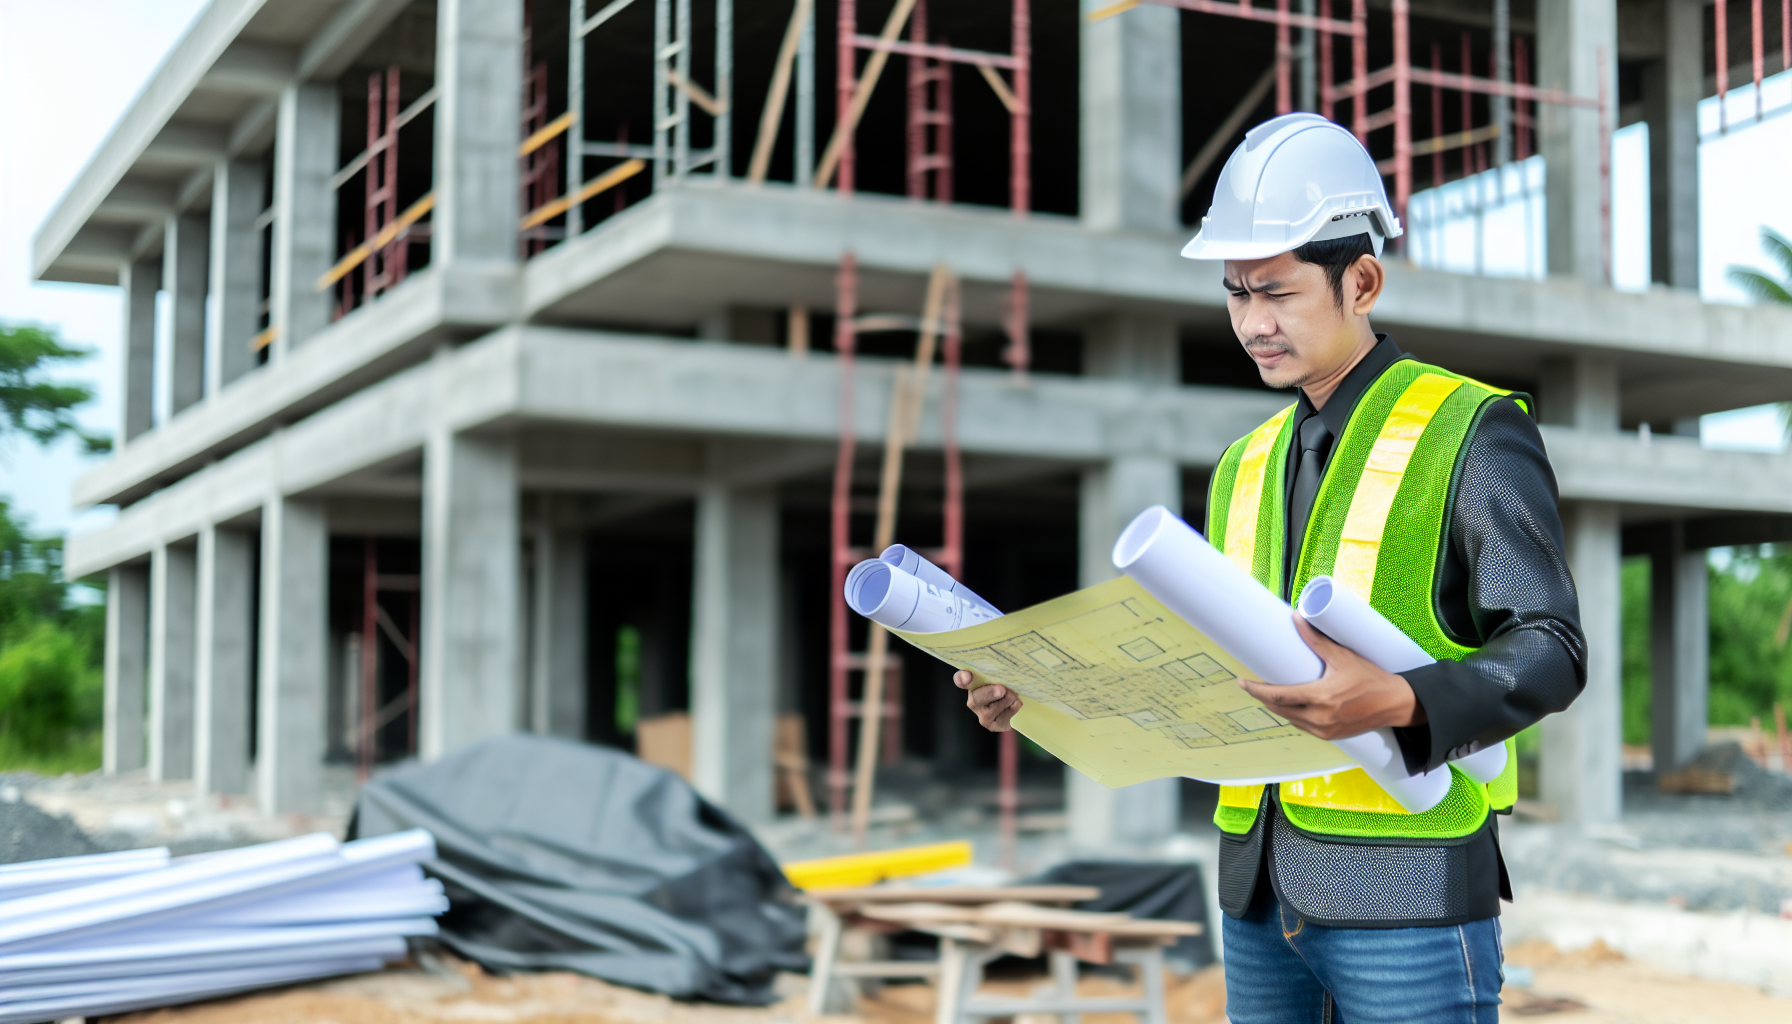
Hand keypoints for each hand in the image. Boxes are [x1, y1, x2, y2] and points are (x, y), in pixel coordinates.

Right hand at [954, 670, 1021, 731]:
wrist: (1016, 705)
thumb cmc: (1007, 686)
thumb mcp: (1002, 677)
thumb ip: (999, 672)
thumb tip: (1007, 668)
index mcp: (972, 684)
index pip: (960, 680)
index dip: (962, 678)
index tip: (967, 676)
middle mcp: (973, 700)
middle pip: (976, 699)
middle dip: (989, 694)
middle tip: (1002, 690)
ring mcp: (982, 715)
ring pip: (991, 710)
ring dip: (1006, 701)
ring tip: (1014, 695)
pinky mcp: (993, 725)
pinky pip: (1002, 719)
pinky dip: (1011, 710)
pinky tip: (1017, 703)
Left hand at [1236, 614, 1427, 739]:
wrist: (1395, 703)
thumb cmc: (1371, 678)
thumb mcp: (1342, 656)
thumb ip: (1316, 640)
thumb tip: (1296, 618)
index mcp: (1319, 698)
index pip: (1277, 697)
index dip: (1255, 690)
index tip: (1241, 682)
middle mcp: (1319, 718)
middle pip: (1278, 709)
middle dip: (1262, 698)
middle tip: (1250, 684)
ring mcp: (1324, 730)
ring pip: (1289, 719)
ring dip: (1277, 707)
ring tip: (1267, 693)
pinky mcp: (1330, 736)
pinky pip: (1303, 726)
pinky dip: (1293, 716)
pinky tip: (1289, 706)